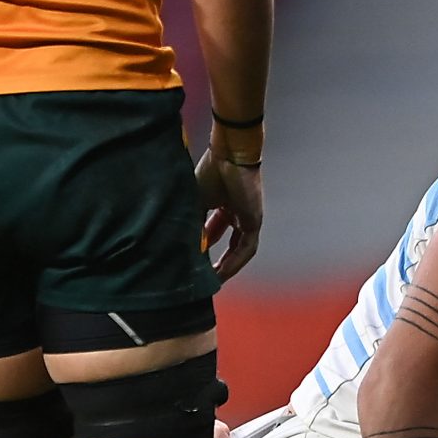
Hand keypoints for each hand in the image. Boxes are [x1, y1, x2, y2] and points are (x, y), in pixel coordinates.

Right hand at [195, 147, 263, 278]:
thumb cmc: (211, 172)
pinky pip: (246, 249)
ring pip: (239, 251)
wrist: (229, 156)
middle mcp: (238, 213)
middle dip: (217, 262)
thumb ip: (194, 224)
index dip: (205, 247)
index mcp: (224, 205)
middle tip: (204, 277)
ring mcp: (248, 218)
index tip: (193, 261)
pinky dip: (234, 262)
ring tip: (213, 281)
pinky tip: (222, 273)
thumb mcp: (195, 202)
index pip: (215, 233)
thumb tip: (184, 245)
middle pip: (229, 245)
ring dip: (227, 267)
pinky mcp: (254, 222)